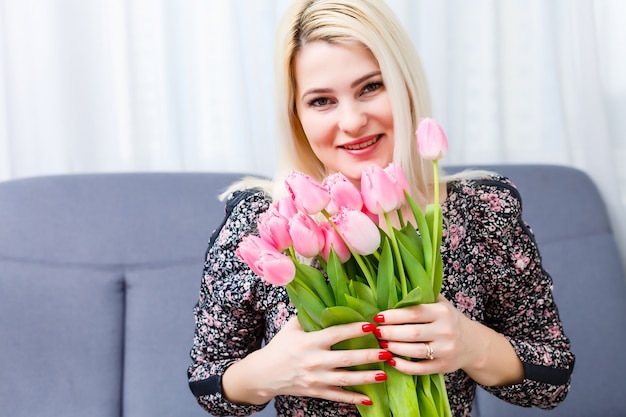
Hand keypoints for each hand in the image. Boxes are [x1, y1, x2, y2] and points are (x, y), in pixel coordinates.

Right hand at [222, 316, 390, 405]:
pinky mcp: (316, 392)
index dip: (354, 329)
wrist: (264, 375)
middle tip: (386, 351)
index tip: (371, 325)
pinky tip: (370, 399)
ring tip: (384, 374)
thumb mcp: (290, 327)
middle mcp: (313, 361)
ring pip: (345, 380)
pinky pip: (338, 396)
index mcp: (308, 342)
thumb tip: (327, 296)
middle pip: (345, 359)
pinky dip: (353, 399)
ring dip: (366, 378)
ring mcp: (316, 379)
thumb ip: (308, 315)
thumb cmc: (279, 347)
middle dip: (368, 355)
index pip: (335, 334)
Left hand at [373, 295, 470, 375]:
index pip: (414, 313)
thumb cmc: (450, 320)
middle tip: (375, 331)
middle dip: (389, 332)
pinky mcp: (443, 367)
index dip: (393, 315)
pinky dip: (404, 366)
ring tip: (381, 343)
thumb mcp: (441, 304)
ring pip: (414, 351)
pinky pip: (420, 369)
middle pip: (411, 333)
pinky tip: (391, 360)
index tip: (377, 317)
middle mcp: (445, 331)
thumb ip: (423, 297)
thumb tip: (394, 289)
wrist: (474, 344)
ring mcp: (445, 350)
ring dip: (394, 348)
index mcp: (442, 312)